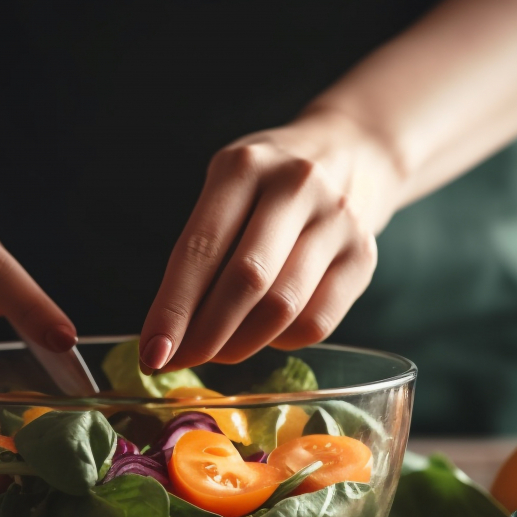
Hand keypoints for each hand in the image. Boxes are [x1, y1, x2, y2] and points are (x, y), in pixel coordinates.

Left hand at [138, 108, 402, 371]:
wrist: (349, 155)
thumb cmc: (267, 187)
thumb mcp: (226, 192)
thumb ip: (200, 252)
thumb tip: (168, 336)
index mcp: (244, 166)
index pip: (200, 249)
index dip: (174, 309)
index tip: (152, 354)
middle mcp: (295, 185)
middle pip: (246, 281)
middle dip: (205, 335)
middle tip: (182, 362)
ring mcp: (336, 219)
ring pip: (282, 308)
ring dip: (240, 345)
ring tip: (218, 352)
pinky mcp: (363, 255)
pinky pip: (316, 323)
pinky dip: (281, 341)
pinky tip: (267, 334)